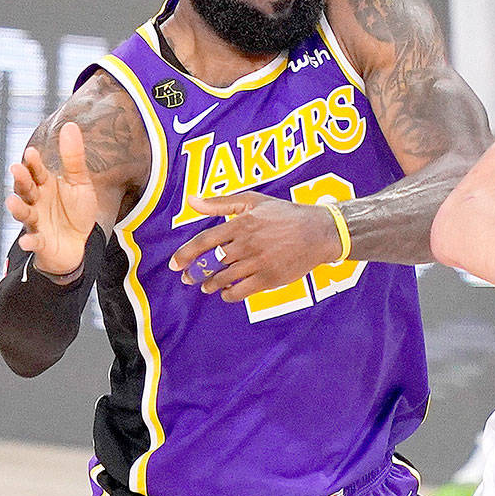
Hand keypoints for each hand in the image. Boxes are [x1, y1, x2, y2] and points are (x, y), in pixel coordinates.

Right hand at [5, 122, 98, 276]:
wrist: (77, 243)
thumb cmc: (75, 211)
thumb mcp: (80, 182)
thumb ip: (74, 158)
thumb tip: (70, 125)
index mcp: (45, 185)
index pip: (37, 171)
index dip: (34, 163)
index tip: (31, 152)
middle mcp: (36, 201)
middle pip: (26, 189)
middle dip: (21, 180)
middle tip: (16, 169)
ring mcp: (37, 221)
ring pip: (24, 214)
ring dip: (18, 208)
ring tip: (12, 202)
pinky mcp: (41, 241)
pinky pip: (34, 242)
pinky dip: (30, 242)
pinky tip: (26, 242)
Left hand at [169, 192, 342, 301]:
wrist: (319, 232)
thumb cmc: (285, 214)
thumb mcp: (253, 200)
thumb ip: (220, 203)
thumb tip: (191, 200)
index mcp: (241, 223)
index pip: (205, 241)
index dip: (186, 254)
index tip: (175, 264)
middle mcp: (248, 244)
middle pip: (211, 263)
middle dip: (196, 273)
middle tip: (189, 279)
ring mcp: (259, 262)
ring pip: (225, 279)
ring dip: (211, 285)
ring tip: (207, 286)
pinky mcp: (270, 279)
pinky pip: (242, 292)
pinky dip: (230, 295)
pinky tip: (226, 293)